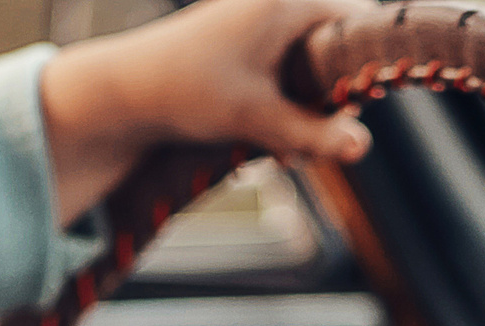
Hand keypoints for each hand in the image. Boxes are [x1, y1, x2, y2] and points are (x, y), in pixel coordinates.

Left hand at [40, 0, 376, 223]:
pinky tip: (265, 140)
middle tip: (313, 143)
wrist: (121, 91)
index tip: (355, 108)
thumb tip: (362, 147)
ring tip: (283, 151)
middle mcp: (272, 2)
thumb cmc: (186, 90)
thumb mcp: (257, 117)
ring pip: (305, 67)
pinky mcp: (239, 43)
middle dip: (328, 102)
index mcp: (285, 3)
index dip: (363, 68)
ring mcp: (254, 20)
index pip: (356, 23)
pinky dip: (279, 105)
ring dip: (302, 112)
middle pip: (332, 49)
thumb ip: (313, 132)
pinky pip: (278, 71)